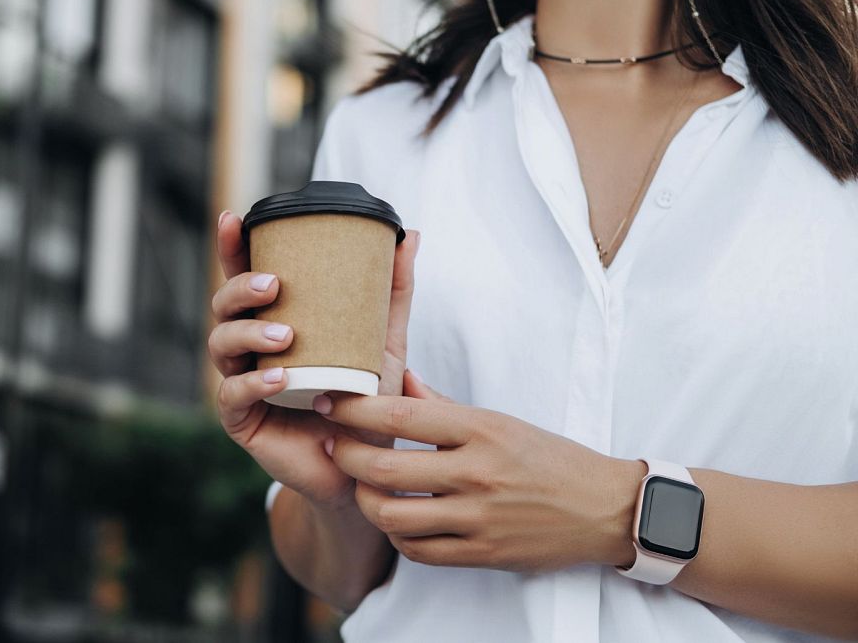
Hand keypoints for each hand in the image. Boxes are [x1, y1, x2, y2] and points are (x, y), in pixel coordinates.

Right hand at [209, 209, 420, 508]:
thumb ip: (392, 291)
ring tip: (286, 335)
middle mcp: (250, 347)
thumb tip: (411, 236)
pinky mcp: (241, 420)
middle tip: (274, 285)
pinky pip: (232, 395)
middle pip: (223, 305)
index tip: (235, 220)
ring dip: (248, 332)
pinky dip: (253, 382)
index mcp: (273, 319)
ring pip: (221, 345)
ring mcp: (241, 381)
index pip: (245, 277)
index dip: (232, 247)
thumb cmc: (366, 400)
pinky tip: (277, 378)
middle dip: (240, 289)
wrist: (364, 466)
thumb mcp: (384, 341)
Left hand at [317, 371, 645, 570]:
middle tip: (331, 446)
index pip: (399, 416)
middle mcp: (477, 473)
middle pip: (384, 470)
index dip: (353, 410)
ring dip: (365, 502)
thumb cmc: (550, 458)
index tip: (328, 402)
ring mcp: (479, 517)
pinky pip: (418, 550)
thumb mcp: (500, 420)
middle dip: (343, 457)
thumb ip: (444, 406)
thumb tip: (401, 381)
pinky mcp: (482, 554)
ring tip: (360, 488)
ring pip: (392, 517)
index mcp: (481, 429)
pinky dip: (397, 537)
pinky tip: (396, 521)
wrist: (606, 510)